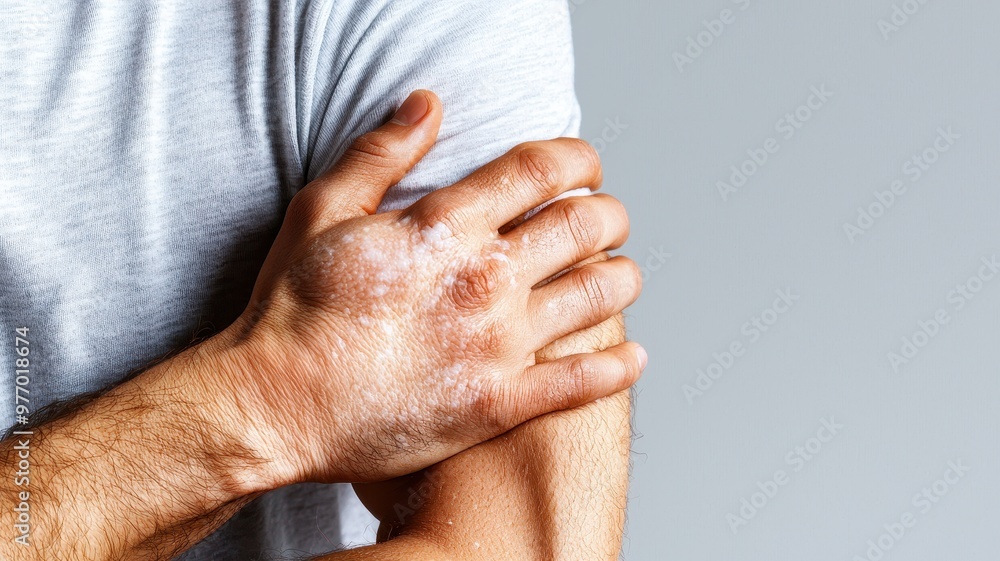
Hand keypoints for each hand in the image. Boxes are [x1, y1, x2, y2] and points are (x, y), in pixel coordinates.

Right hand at [223, 91, 644, 483]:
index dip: (578, 159)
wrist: (276, 405)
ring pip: (598, 296)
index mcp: (446, 227)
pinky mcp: (498, 404)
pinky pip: (582, 383)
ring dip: (622, 277)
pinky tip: (633, 355)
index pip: (541, 171)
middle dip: (609, 213)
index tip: (585, 165)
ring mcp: (497, 345)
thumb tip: (428, 103)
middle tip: (608, 217)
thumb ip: (380, 153)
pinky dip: (618, 367)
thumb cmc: (294, 310)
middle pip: (585, 226)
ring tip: (619, 273)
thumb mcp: (322, 211)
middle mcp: (485, 280)